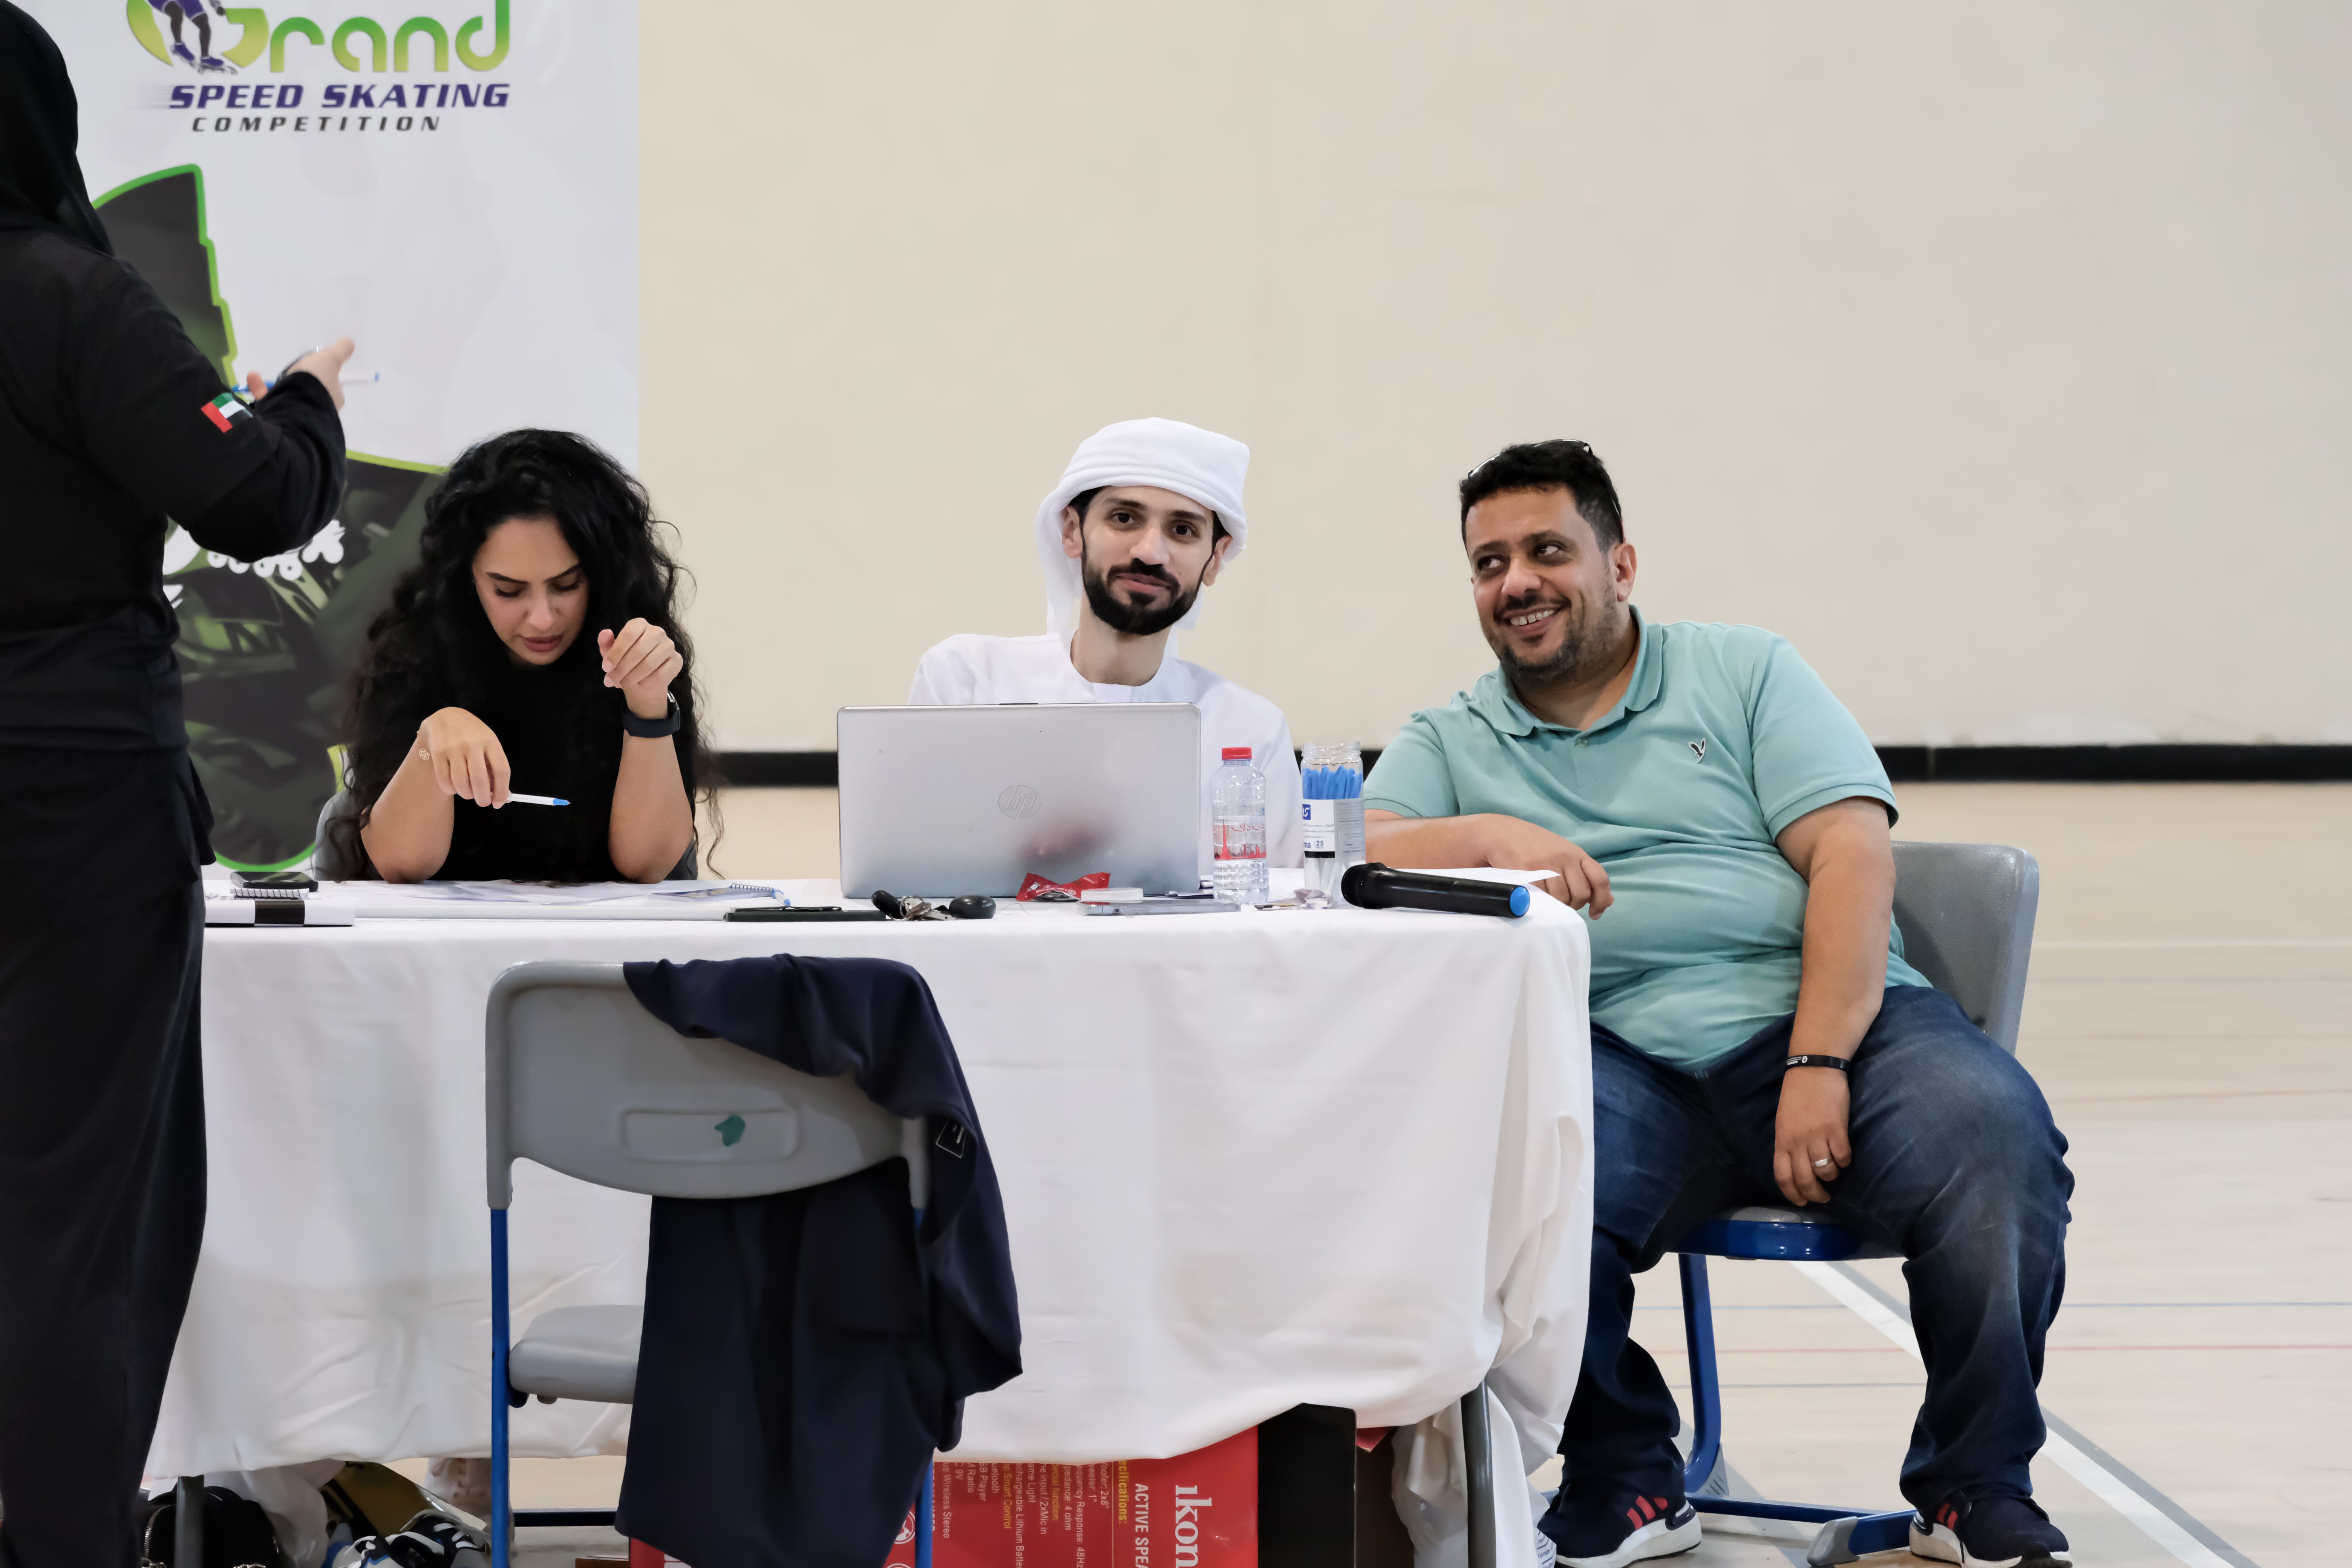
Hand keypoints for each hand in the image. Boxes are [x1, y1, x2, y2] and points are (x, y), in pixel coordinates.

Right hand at [248, 338, 355, 410]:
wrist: (293, 409)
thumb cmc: (314, 383)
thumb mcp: (330, 360)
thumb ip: (339, 351)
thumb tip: (350, 343)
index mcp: (333, 399)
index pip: (330, 386)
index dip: (323, 374)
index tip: (313, 365)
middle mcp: (319, 410)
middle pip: (310, 393)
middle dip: (301, 382)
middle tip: (292, 372)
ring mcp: (298, 416)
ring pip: (290, 399)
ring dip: (282, 386)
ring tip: (276, 377)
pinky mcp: (277, 419)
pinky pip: (267, 401)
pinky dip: (260, 389)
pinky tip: (252, 376)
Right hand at [414, 707, 509, 806]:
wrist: (446, 718)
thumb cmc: (472, 737)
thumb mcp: (488, 746)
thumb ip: (495, 769)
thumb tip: (505, 798)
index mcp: (491, 742)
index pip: (502, 769)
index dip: (502, 790)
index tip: (499, 803)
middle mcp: (473, 744)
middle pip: (480, 779)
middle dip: (483, 798)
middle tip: (483, 802)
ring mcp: (454, 747)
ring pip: (461, 782)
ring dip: (466, 794)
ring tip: (468, 793)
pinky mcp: (438, 752)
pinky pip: (444, 780)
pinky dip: (450, 789)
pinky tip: (453, 787)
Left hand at [599, 618, 683, 720]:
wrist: (642, 680)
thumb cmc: (625, 662)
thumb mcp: (611, 654)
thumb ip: (606, 643)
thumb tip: (605, 633)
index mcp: (640, 624)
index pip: (628, 635)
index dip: (616, 652)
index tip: (605, 667)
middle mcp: (657, 631)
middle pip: (639, 650)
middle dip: (621, 668)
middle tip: (611, 680)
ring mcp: (669, 646)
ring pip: (649, 664)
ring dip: (632, 677)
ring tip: (623, 684)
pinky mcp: (677, 660)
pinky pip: (660, 675)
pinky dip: (647, 682)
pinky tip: (641, 683)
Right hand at [1471, 815, 1613, 915]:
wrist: (1501, 833)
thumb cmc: (1534, 846)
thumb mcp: (1563, 855)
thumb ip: (1584, 875)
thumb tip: (1607, 901)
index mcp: (1576, 853)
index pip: (1599, 878)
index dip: (1601, 900)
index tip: (1595, 913)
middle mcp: (1564, 857)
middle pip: (1581, 893)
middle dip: (1574, 905)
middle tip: (1562, 903)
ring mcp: (1546, 864)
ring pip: (1561, 898)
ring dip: (1556, 905)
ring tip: (1546, 899)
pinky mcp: (1527, 871)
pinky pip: (1541, 897)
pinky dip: (1540, 902)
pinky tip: (1535, 897)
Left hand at [1772, 1067, 1852, 1204]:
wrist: (1814, 1069)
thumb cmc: (1797, 1095)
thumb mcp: (1784, 1121)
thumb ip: (1788, 1143)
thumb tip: (1795, 1165)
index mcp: (1782, 1140)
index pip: (1782, 1175)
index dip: (1792, 1193)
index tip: (1801, 1202)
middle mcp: (1797, 1142)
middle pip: (1805, 1179)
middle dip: (1815, 1194)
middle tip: (1823, 1197)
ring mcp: (1817, 1136)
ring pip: (1826, 1171)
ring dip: (1832, 1177)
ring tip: (1834, 1172)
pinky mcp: (1836, 1129)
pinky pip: (1842, 1156)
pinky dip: (1845, 1161)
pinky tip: (1845, 1155)